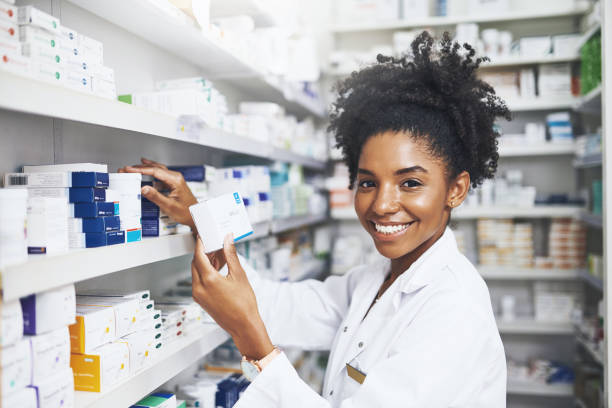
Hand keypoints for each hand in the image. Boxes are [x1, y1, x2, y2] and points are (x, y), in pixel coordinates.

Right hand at [118, 158, 197, 228]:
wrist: (195, 216)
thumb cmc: (186, 212)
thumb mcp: (169, 206)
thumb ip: (156, 197)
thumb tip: (144, 188)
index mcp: (175, 180)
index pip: (155, 171)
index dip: (140, 169)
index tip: (129, 169)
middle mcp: (176, 177)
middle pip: (156, 168)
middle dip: (141, 167)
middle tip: (128, 168)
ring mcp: (175, 179)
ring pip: (158, 170)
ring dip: (146, 168)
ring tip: (134, 167)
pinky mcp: (174, 183)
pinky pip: (161, 175)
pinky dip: (152, 173)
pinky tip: (146, 172)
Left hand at [192, 234, 273, 359]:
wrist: (243, 325)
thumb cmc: (244, 304)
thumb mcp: (239, 275)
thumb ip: (231, 254)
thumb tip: (228, 239)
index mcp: (208, 280)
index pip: (199, 255)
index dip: (201, 244)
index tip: (204, 236)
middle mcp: (199, 288)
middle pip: (196, 263)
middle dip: (204, 253)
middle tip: (215, 245)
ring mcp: (198, 295)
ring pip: (197, 272)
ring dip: (205, 263)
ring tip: (220, 257)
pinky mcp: (200, 300)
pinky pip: (199, 281)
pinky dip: (206, 273)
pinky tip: (219, 269)